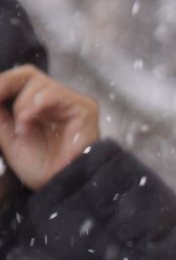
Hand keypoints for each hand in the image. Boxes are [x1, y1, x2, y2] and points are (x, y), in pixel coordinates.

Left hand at [0, 66, 101, 191]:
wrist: (58, 186)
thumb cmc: (38, 167)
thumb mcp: (8, 136)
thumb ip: (0, 113)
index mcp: (40, 106)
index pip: (19, 80)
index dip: (4, 83)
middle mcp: (58, 102)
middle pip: (29, 73)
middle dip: (7, 83)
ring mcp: (72, 103)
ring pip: (39, 83)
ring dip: (22, 105)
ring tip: (23, 128)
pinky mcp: (84, 109)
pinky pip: (54, 93)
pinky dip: (35, 104)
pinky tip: (29, 121)